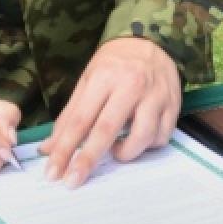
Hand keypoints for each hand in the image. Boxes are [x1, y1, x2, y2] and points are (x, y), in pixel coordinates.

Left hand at [39, 37, 180, 188]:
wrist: (152, 41)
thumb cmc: (115, 63)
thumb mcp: (88, 80)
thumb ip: (69, 116)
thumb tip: (48, 148)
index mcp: (104, 78)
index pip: (80, 120)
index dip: (65, 149)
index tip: (53, 172)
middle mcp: (130, 85)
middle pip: (106, 130)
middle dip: (87, 160)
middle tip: (72, 181)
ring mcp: (155, 96)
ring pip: (141, 138)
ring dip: (124, 153)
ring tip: (116, 150)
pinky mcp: (174, 105)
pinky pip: (161, 138)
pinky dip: (147, 146)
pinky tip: (138, 139)